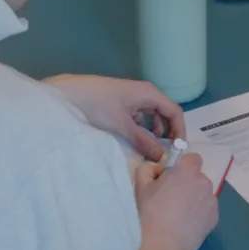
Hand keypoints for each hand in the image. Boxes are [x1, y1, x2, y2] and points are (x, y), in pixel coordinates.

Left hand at [45, 74, 184, 159]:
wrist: (68, 94)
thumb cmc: (98, 105)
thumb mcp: (122, 125)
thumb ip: (143, 141)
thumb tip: (161, 156)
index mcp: (149, 93)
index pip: (175, 112)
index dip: (180, 131)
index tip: (178, 150)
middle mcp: (144, 93)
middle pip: (165, 113)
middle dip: (168, 133)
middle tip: (165, 153)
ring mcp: (132, 98)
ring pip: (151, 116)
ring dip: (154, 132)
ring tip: (150, 150)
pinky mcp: (121, 103)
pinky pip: (139, 117)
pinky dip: (141, 129)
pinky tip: (135, 140)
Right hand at [134, 155, 218, 249]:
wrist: (163, 246)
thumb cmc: (149, 213)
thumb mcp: (140, 186)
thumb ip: (148, 168)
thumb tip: (158, 170)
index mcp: (187, 171)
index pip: (192, 158)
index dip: (182, 166)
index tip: (171, 177)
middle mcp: (204, 182)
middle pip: (197, 177)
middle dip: (187, 183)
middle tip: (171, 198)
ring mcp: (212, 201)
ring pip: (202, 193)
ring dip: (194, 198)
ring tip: (178, 214)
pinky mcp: (215, 218)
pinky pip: (206, 209)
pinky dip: (199, 213)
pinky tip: (186, 224)